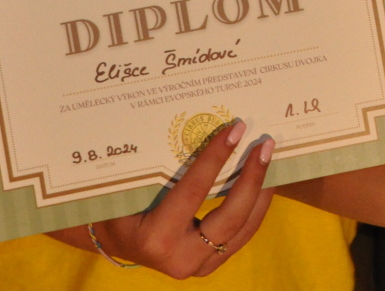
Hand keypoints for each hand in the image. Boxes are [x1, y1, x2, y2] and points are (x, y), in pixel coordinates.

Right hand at [70, 120, 274, 278]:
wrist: (114, 242)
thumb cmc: (117, 205)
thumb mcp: (128, 187)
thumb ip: (155, 165)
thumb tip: (191, 118)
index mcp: (156, 237)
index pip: (194, 191)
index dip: (217, 158)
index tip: (236, 130)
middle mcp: (180, 258)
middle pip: (231, 218)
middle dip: (252, 178)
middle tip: (265, 144)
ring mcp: (198, 267)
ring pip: (243, 230)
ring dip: (261, 192)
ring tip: (270, 159)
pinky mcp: (209, 265)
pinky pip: (240, 236)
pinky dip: (254, 208)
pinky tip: (263, 183)